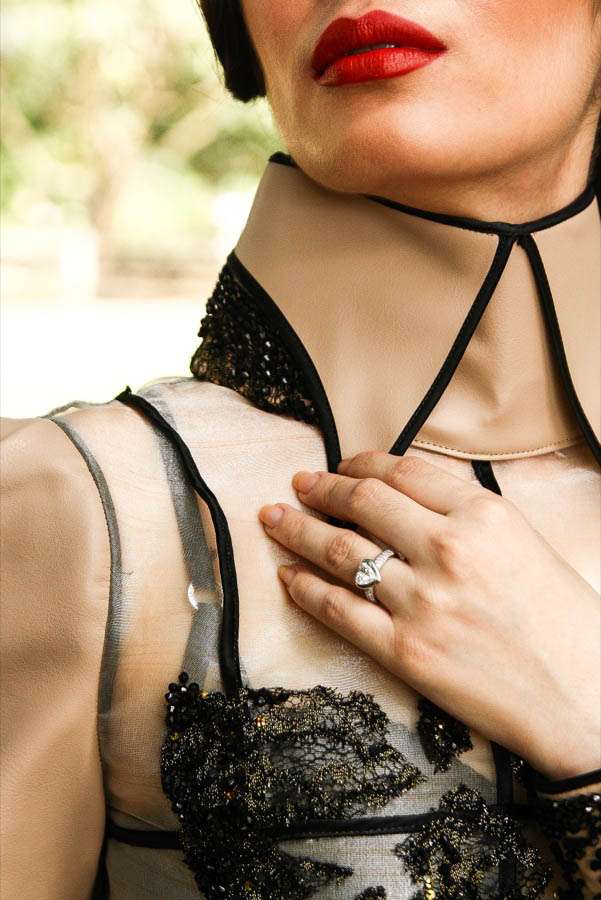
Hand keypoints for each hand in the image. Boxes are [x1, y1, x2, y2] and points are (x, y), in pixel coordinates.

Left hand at [258, 451, 600, 780]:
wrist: (585, 702)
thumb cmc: (567, 624)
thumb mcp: (527, 544)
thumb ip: (469, 515)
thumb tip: (409, 498)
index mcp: (484, 516)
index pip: (402, 472)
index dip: (361, 464)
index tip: (342, 466)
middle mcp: (448, 549)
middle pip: (363, 503)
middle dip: (320, 488)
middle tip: (298, 484)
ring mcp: (422, 601)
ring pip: (339, 552)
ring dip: (297, 530)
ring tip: (274, 518)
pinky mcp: (404, 651)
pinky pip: (338, 611)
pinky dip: (305, 589)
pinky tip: (287, 575)